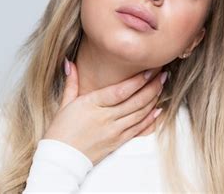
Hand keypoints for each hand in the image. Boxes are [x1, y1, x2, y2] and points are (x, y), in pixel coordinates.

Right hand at [42, 58, 165, 165]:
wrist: (61, 160)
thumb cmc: (60, 131)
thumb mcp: (64, 104)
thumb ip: (72, 82)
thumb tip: (71, 63)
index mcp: (92, 105)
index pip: (120, 91)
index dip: (138, 81)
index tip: (150, 70)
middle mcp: (105, 118)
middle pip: (135, 101)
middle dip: (152, 87)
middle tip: (163, 75)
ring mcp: (114, 131)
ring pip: (140, 114)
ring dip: (154, 100)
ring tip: (162, 87)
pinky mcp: (118, 142)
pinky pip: (139, 129)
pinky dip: (150, 119)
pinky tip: (158, 110)